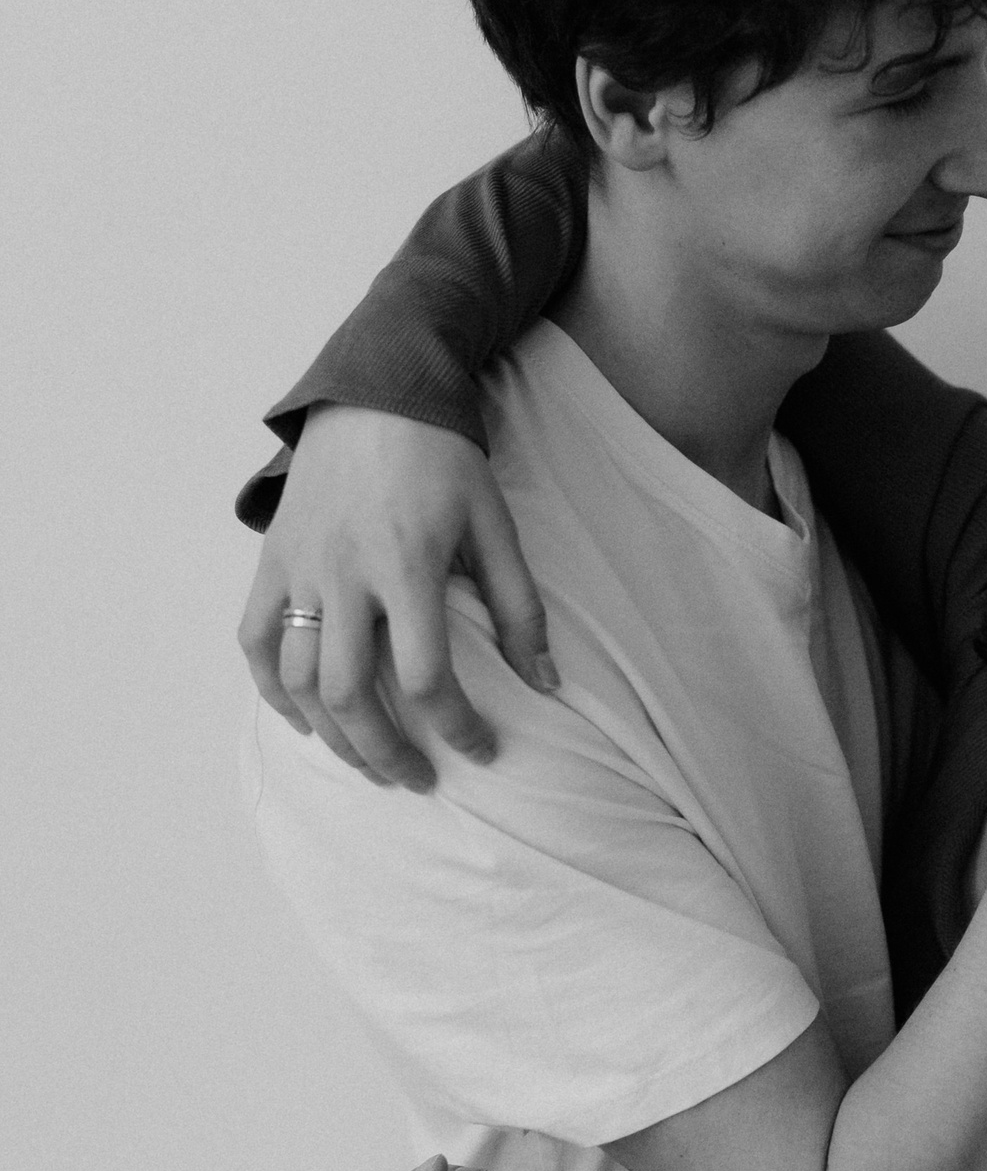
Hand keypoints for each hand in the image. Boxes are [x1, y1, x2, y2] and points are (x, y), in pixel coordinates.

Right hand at [238, 408, 558, 789]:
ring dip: (332, 735)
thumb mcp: (494, 525)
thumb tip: (547, 682)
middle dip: (385, 752)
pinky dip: (273, 690)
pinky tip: (306, 720)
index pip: (427, 676)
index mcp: (407, 566)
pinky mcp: (272, 558)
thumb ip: (518, 607)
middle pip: (350, 694)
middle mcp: (345, 573)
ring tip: (368, 761)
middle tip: (417, 779)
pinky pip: (255, 639)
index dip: (457, 727)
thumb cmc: (444, 459)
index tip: (482, 751)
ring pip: (298, 678)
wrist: (375, 390)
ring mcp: (299, 567)